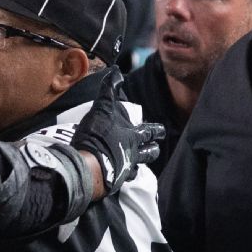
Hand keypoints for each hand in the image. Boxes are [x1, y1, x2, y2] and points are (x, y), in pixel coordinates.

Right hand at [70, 67, 164, 195]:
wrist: (90, 164)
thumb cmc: (97, 135)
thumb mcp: (102, 108)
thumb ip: (109, 90)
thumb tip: (116, 71)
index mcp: (133, 135)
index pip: (150, 131)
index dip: (156, 130)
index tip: (161, 131)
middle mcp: (133, 151)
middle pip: (148, 151)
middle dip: (152, 148)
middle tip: (156, 148)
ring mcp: (126, 167)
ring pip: (139, 165)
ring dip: (141, 163)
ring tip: (141, 164)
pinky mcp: (117, 180)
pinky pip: (124, 178)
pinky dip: (125, 175)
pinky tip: (123, 176)